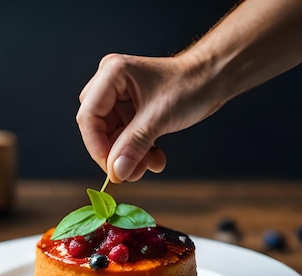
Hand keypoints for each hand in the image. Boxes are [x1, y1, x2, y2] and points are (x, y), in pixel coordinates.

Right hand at [76, 53, 217, 182]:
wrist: (215, 79)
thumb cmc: (191, 85)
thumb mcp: (159, 118)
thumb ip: (134, 146)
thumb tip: (116, 172)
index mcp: (111, 75)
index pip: (89, 116)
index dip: (96, 145)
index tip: (110, 167)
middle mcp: (110, 84)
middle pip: (96, 127)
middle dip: (113, 151)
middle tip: (127, 170)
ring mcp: (119, 98)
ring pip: (111, 136)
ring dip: (128, 155)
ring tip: (146, 167)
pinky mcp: (130, 110)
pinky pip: (124, 136)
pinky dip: (137, 150)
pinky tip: (154, 159)